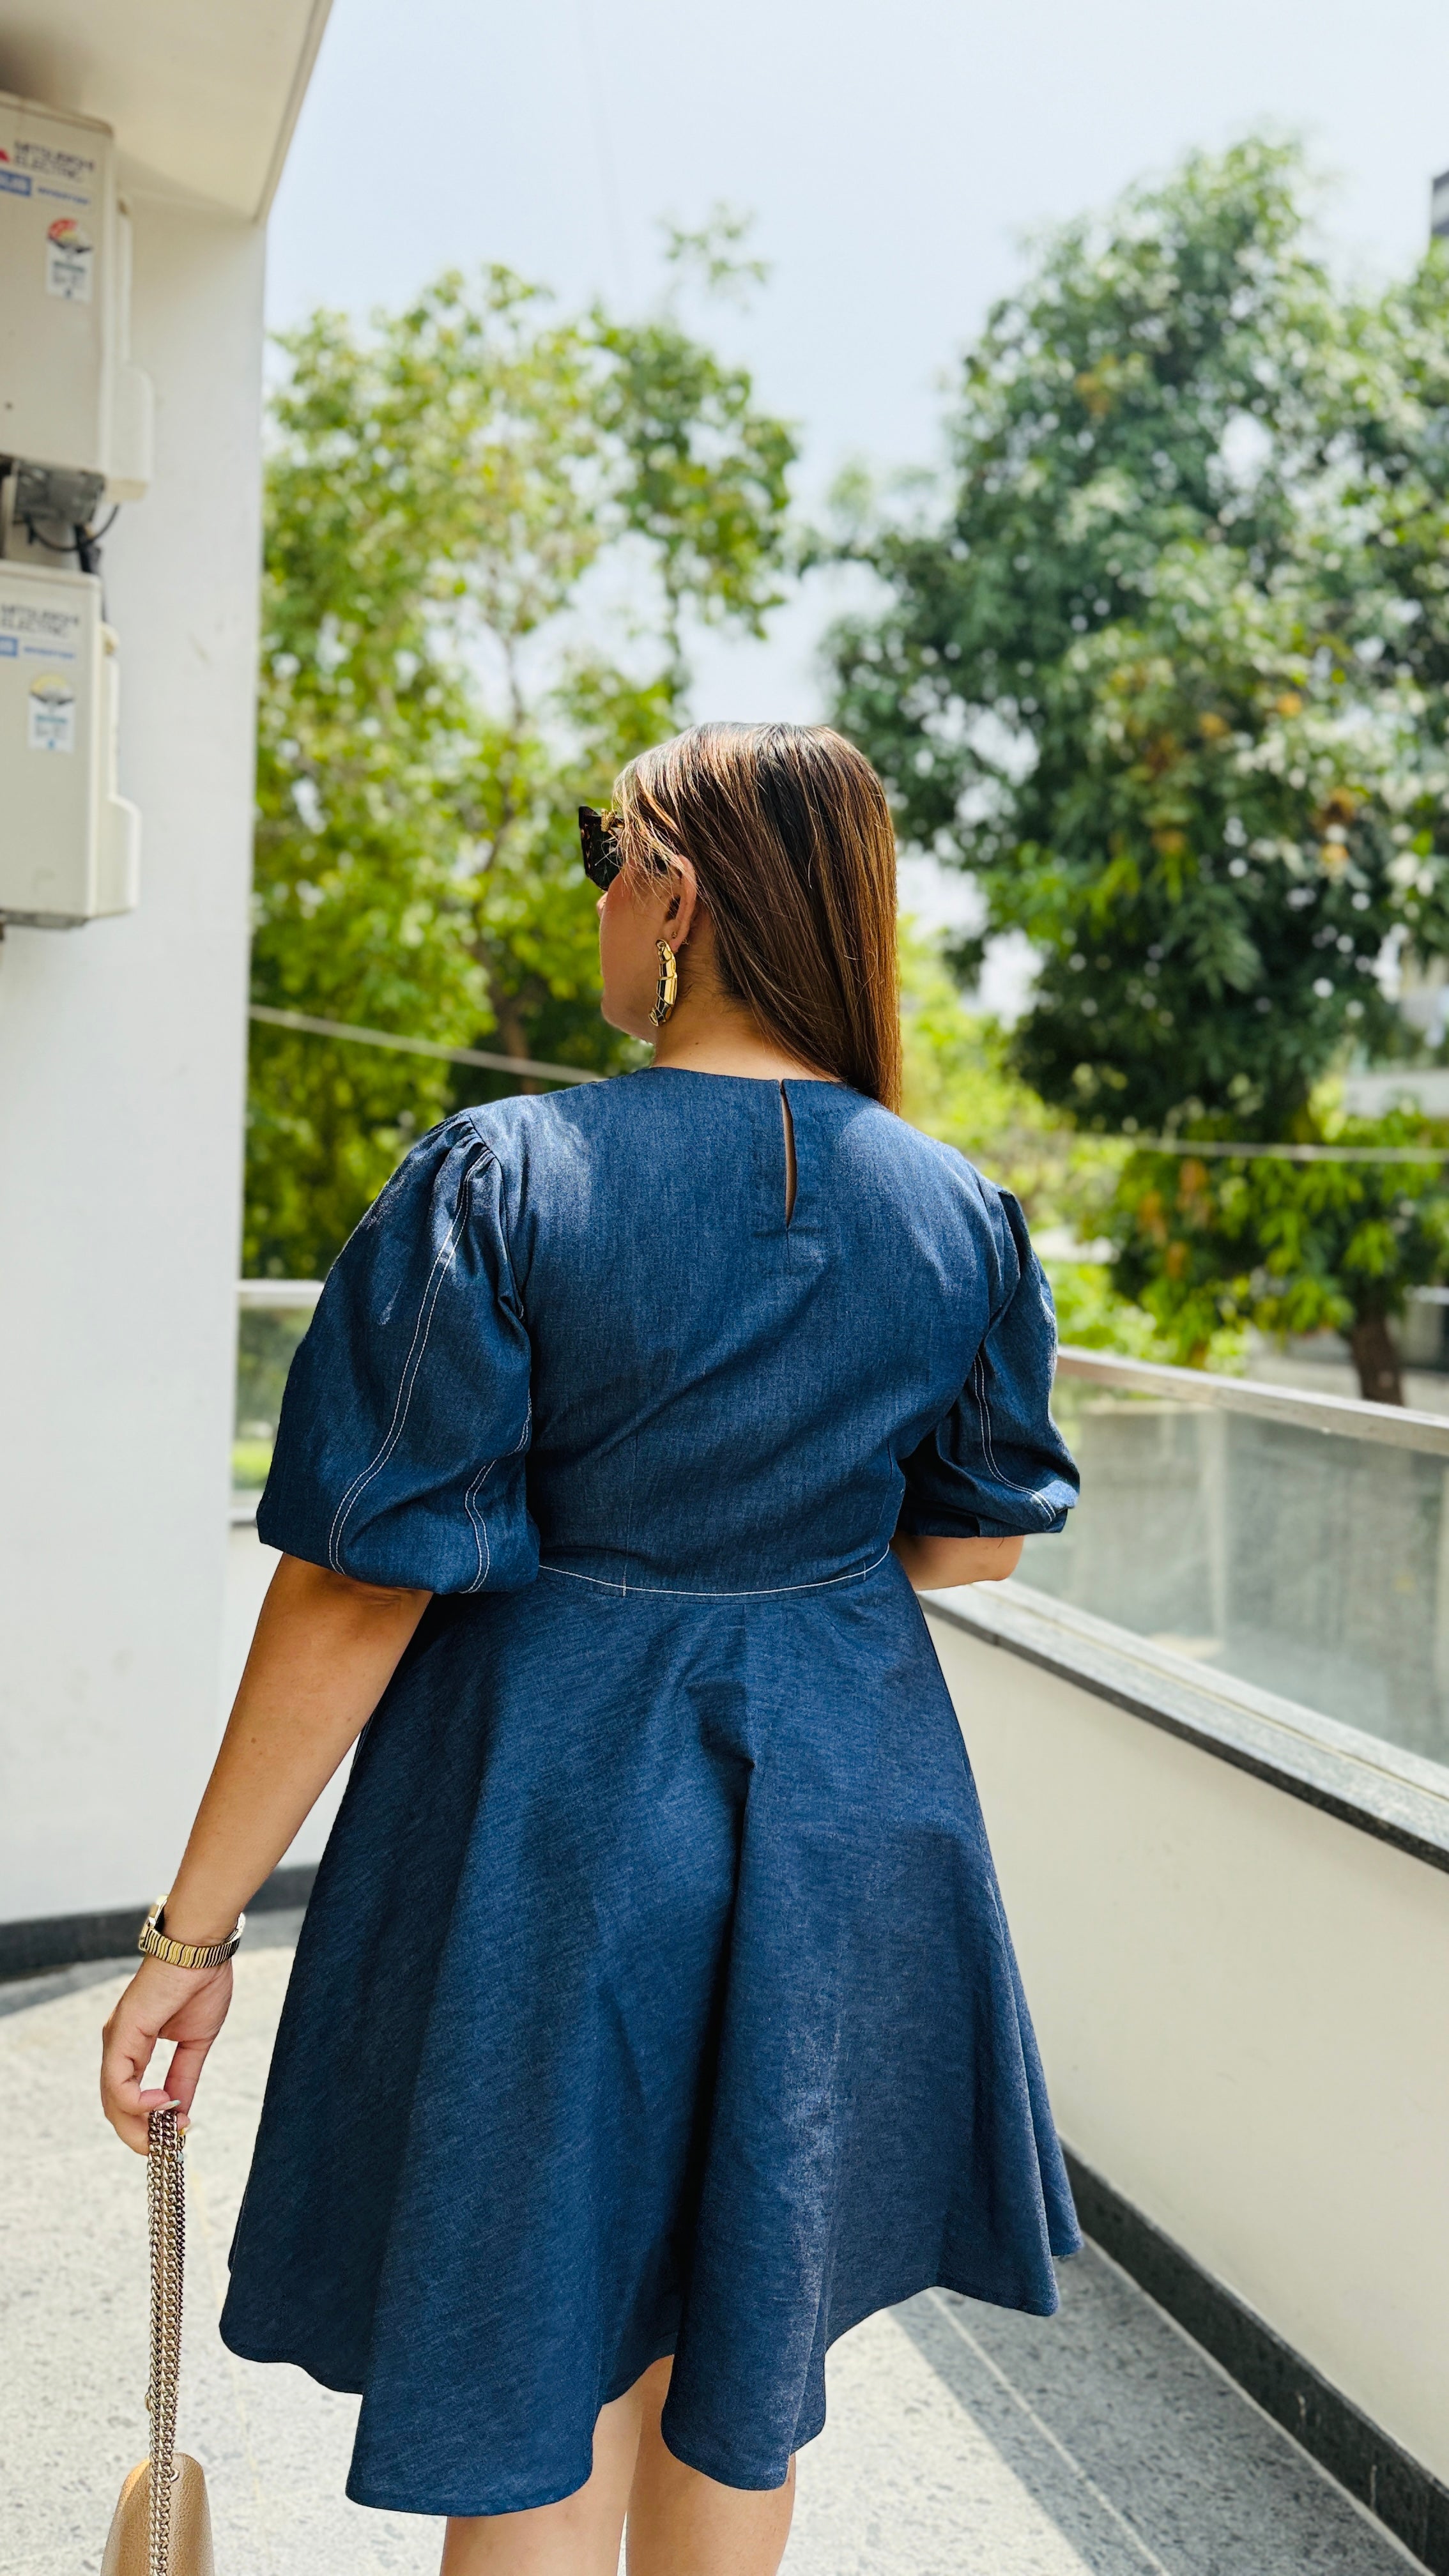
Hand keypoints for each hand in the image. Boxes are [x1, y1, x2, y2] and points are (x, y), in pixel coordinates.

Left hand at [100, 1954, 233, 2153]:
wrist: (202, 1949)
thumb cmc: (201, 1984)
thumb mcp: (196, 2042)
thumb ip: (184, 2077)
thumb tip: (181, 2113)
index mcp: (133, 2046)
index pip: (128, 2097)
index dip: (147, 2123)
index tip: (175, 2136)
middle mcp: (118, 2045)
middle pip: (115, 2105)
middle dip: (139, 2134)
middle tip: (165, 2149)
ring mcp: (116, 2039)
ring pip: (113, 2099)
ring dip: (137, 2125)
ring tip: (166, 2133)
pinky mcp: (121, 2033)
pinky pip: (118, 2080)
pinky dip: (136, 2101)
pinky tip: (162, 2104)